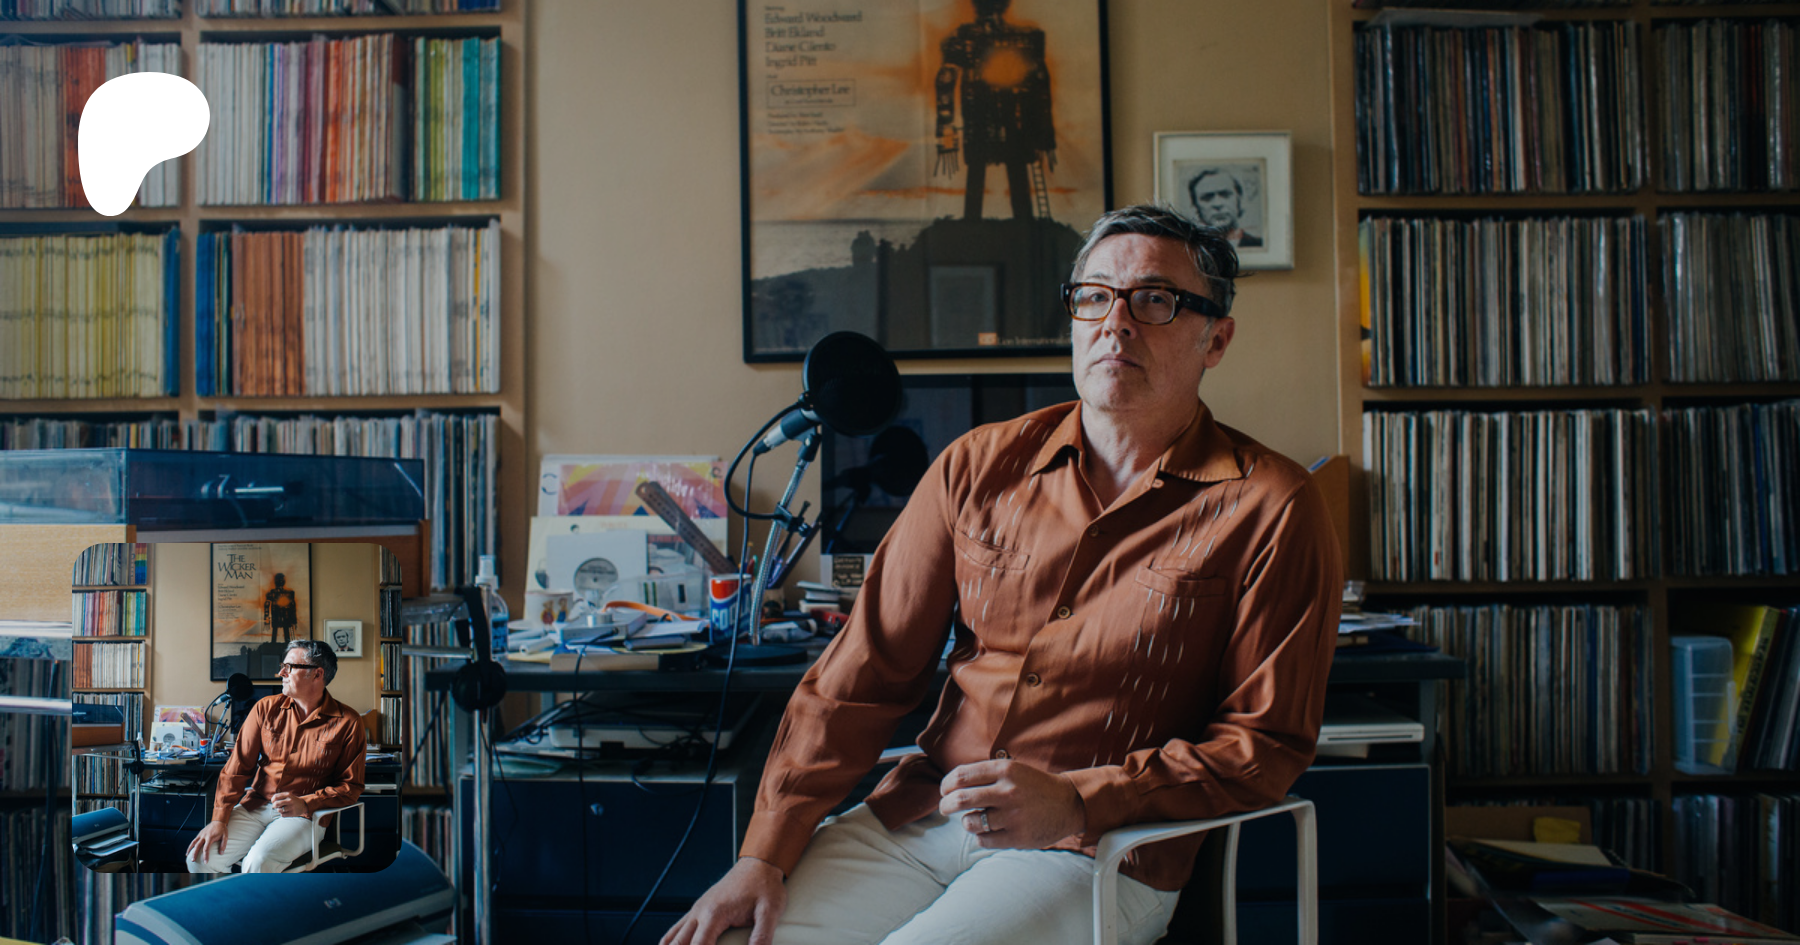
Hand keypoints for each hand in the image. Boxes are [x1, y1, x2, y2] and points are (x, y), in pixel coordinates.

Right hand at [186, 821, 226, 862]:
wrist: (218, 821)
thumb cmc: (222, 830)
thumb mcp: (225, 836)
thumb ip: (223, 845)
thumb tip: (221, 853)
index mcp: (210, 837)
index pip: (206, 848)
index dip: (205, 856)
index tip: (205, 862)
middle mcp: (204, 836)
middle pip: (197, 846)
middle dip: (195, 854)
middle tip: (193, 860)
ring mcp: (201, 835)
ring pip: (193, 843)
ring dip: (190, 849)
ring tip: (187, 856)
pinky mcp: (199, 834)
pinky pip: (194, 840)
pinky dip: (191, 845)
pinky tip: (189, 850)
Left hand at [270, 791, 305, 817]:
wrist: (303, 805)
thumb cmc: (292, 801)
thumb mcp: (288, 796)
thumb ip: (280, 796)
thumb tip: (272, 801)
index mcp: (288, 794)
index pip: (275, 797)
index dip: (272, 800)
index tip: (274, 801)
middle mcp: (290, 800)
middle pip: (276, 804)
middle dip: (274, 806)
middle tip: (276, 806)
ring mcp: (291, 807)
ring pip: (279, 810)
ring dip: (279, 810)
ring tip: (282, 809)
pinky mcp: (292, 813)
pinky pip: (282, 815)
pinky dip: (283, 814)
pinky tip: (287, 812)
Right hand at [660, 856, 785, 944]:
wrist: (759, 864)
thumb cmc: (764, 884)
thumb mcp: (770, 911)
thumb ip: (762, 936)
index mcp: (715, 913)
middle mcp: (701, 911)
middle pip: (679, 943)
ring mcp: (698, 909)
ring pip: (672, 936)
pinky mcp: (699, 909)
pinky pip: (677, 928)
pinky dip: (672, 941)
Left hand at [938, 759, 1084, 849]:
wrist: (1068, 803)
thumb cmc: (1033, 786)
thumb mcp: (1012, 769)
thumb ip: (985, 774)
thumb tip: (951, 785)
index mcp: (1004, 769)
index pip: (961, 775)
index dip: (946, 784)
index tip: (945, 790)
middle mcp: (1008, 791)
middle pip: (960, 799)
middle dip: (946, 805)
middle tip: (946, 807)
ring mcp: (1013, 815)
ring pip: (970, 822)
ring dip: (967, 822)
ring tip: (973, 819)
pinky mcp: (1018, 836)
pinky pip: (984, 840)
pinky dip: (980, 837)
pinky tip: (988, 831)